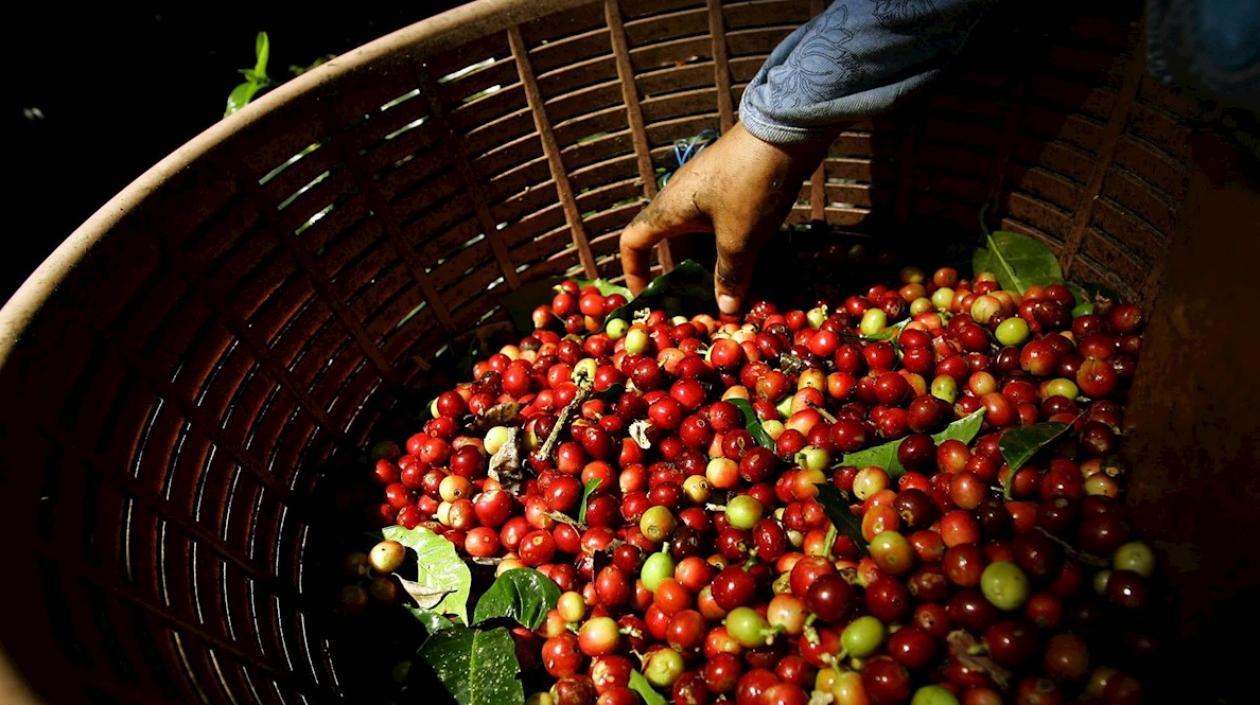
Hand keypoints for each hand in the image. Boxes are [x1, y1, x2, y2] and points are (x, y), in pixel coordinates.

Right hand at [619, 122, 833, 313]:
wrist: (787, 130)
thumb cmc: (750, 185)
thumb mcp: (740, 238)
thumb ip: (730, 276)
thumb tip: (725, 311)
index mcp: (668, 210)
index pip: (633, 243)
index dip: (634, 273)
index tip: (648, 300)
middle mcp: (680, 199)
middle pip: (670, 245)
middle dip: (682, 278)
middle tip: (698, 305)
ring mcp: (707, 191)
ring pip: (699, 236)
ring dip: (710, 264)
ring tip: (728, 292)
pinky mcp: (731, 186)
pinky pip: (719, 224)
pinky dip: (727, 247)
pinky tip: (750, 264)